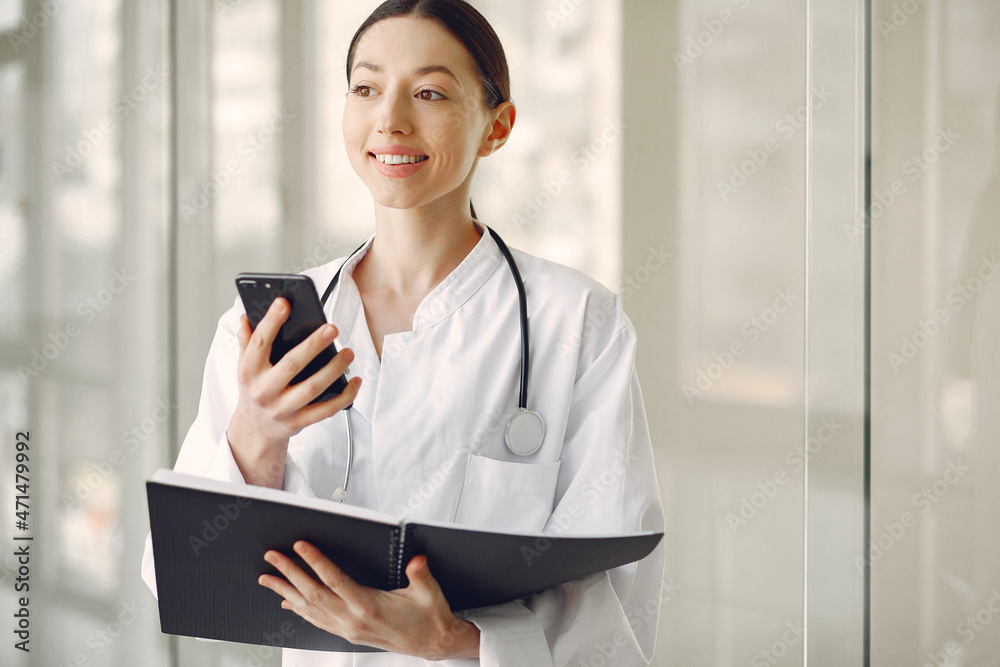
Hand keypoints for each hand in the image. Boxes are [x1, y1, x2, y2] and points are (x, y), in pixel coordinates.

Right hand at [227, 298, 361, 487]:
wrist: (253, 430)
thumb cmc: (254, 390)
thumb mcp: (244, 366)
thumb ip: (247, 341)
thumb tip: (246, 316)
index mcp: (249, 371)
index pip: (259, 342)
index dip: (271, 321)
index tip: (285, 302)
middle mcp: (263, 391)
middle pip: (290, 365)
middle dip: (312, 345)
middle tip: (332, 328)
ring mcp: (281, 409)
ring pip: (311, 388)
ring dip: (333, 370)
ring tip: (348, 353)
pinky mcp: (298, 423)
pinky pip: (325, 410)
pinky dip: (344, 396)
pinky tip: (355, 381)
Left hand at [258, 541, 479, 659]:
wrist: (432, 644)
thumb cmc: (429, 617)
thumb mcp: (429, 592)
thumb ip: (420, 574)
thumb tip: (416, 560)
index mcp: (370, 606)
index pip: (335, 580)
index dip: (315, 562)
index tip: (300, 546)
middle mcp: (353, 619)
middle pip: (313, 594)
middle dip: (290, 573)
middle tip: (272, 557)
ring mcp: (348, 629)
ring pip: (309, 609)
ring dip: (286, 592)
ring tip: (268, 579)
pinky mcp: (348, 634)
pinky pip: (316, 621)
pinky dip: (299, 610)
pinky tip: (288, 602)